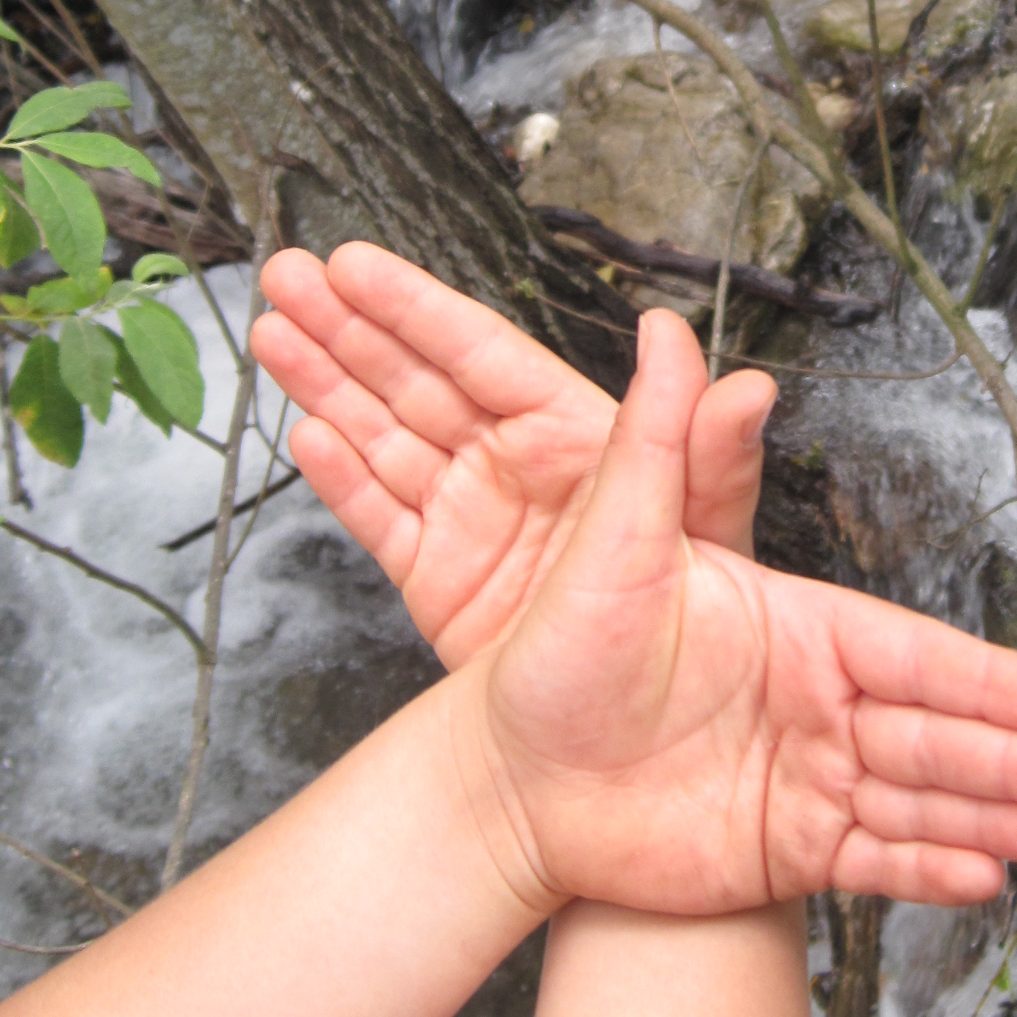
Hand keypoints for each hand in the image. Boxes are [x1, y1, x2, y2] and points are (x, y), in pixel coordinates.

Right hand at [252, 242, 774, 663]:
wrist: (634, 750)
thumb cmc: (692, 633)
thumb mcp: (705, 542)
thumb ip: (711, 456)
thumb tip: (744, 380)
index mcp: (575, 439)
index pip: (482, 354)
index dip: (416, 307)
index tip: (358, 266)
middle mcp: (516, 467)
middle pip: (418, 379)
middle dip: (350, 326)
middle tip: (287, 275)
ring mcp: (471, 520)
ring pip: (384, 434)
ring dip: (325, 382)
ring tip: (271, 331)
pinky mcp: (438, 579)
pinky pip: (379, 515)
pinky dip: (341, 478)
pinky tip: (304, 433)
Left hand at [460, 308, 1016, 913]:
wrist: (506, 775)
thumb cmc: (553, 650)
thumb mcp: (608, 541)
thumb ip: (655, 444)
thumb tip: (663, 324)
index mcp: (794, 627)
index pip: (909, 653)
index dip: (985, 679)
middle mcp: (813, 702)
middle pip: (933, 732)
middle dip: (1014, 758)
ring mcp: (803, 778)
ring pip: (917, 799)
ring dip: (994, 816)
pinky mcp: (778, 848)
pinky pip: (866, 861)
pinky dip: (924, 871)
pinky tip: (986, 879)